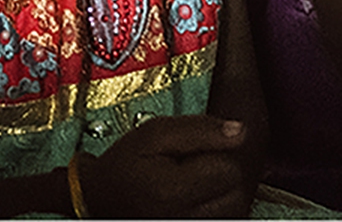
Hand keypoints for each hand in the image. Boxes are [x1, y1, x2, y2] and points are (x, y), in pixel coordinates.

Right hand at [75, 115, 253, 217]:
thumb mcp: (153, 133)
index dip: (216, 152)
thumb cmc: (126, 165)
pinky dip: (219, 208)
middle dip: (222, 173)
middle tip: (193, 165)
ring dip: (224, 192)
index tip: (194, 151)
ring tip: (196, 182)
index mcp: (173, 191)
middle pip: (238, 192)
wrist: (101, 199)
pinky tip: (198, 198)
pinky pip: (226, 219)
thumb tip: (239, 131)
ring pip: (236, 209)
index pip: (230, 169)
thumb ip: (198, 129)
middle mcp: (185, 219)